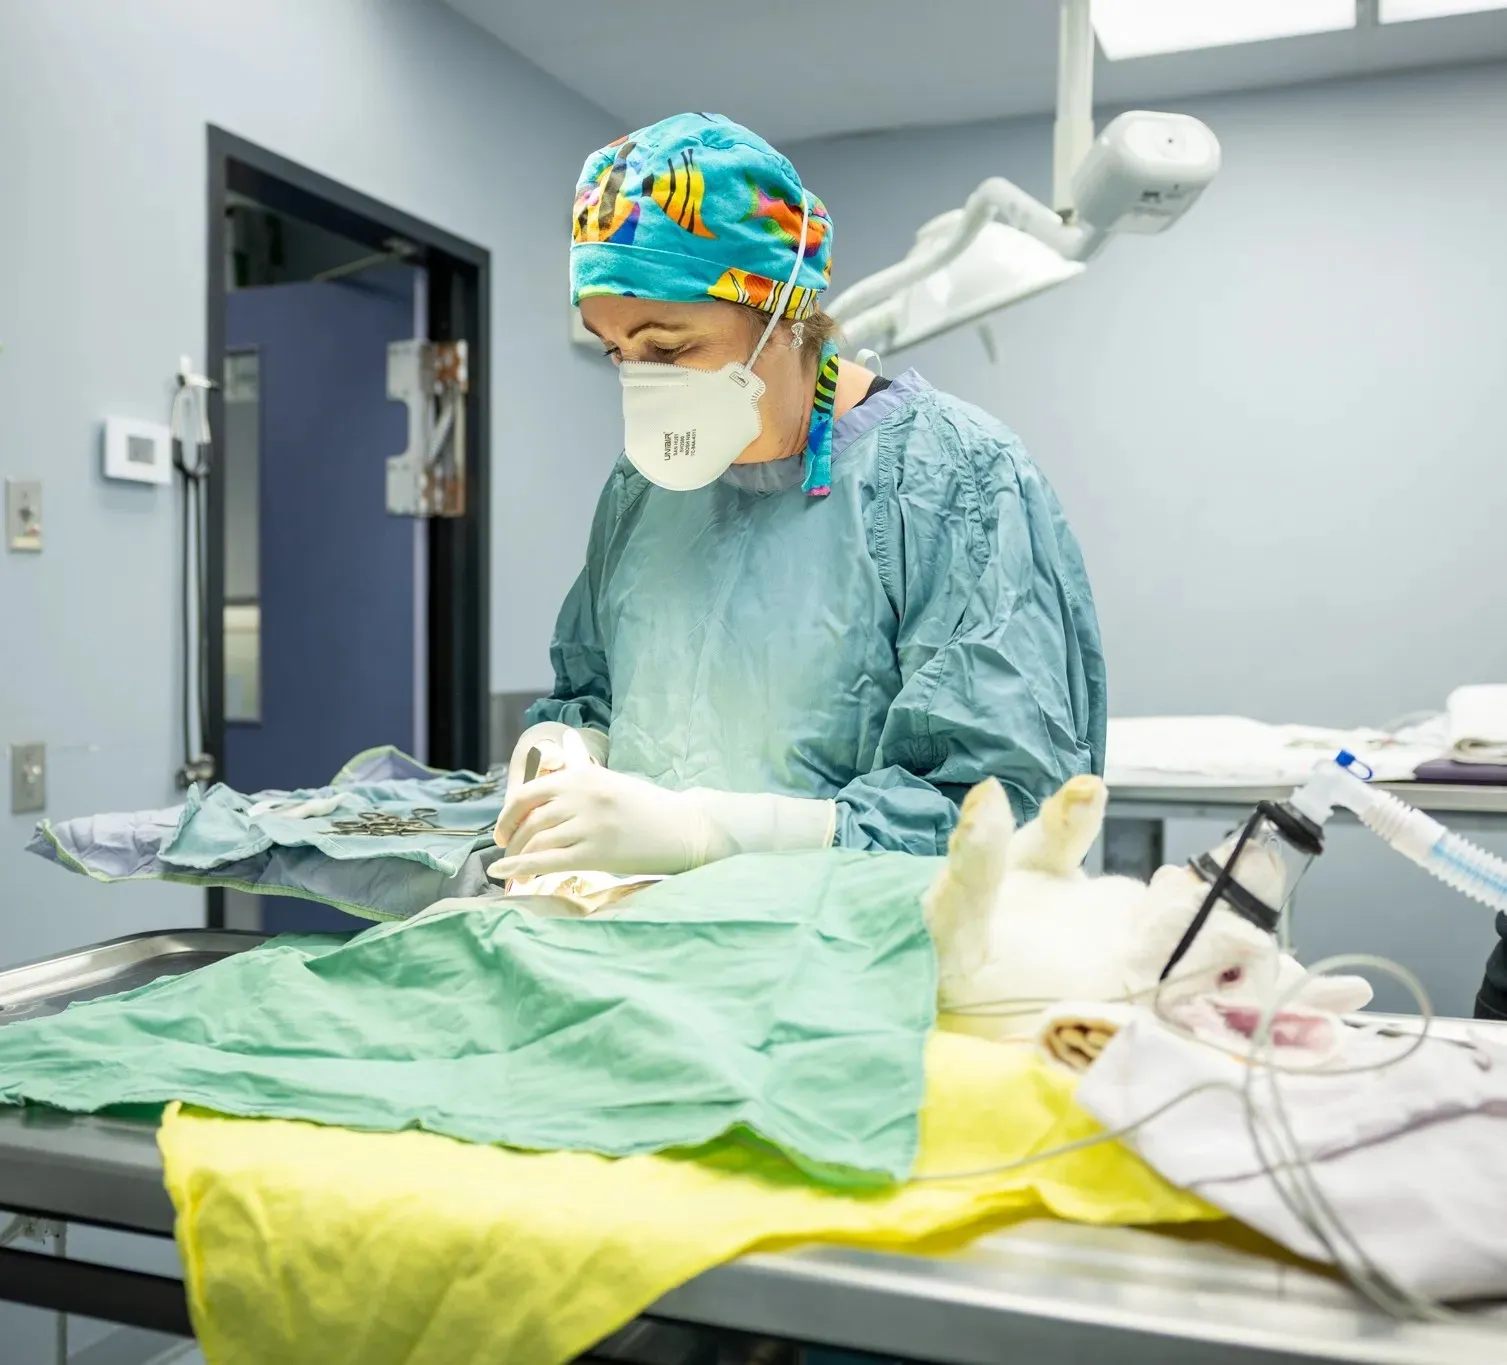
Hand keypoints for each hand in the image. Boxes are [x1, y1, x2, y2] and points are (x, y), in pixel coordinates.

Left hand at [491, 768, 837, 881]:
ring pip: (536, 842)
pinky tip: (508, 876)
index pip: (529, 793)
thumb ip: (579, 773)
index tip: (504, 830)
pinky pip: (549, 861)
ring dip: (518, 858)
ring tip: (514, 870)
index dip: (508, 814)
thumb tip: (561, 748)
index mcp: (584, 775)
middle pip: (529, 820)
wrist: (685, 829)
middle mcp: (583, 796)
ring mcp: (590, 824)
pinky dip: (522, 869)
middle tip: (508, 854)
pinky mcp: (597, 852)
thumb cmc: (648, 807)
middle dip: (511, 840)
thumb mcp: (611, 781)